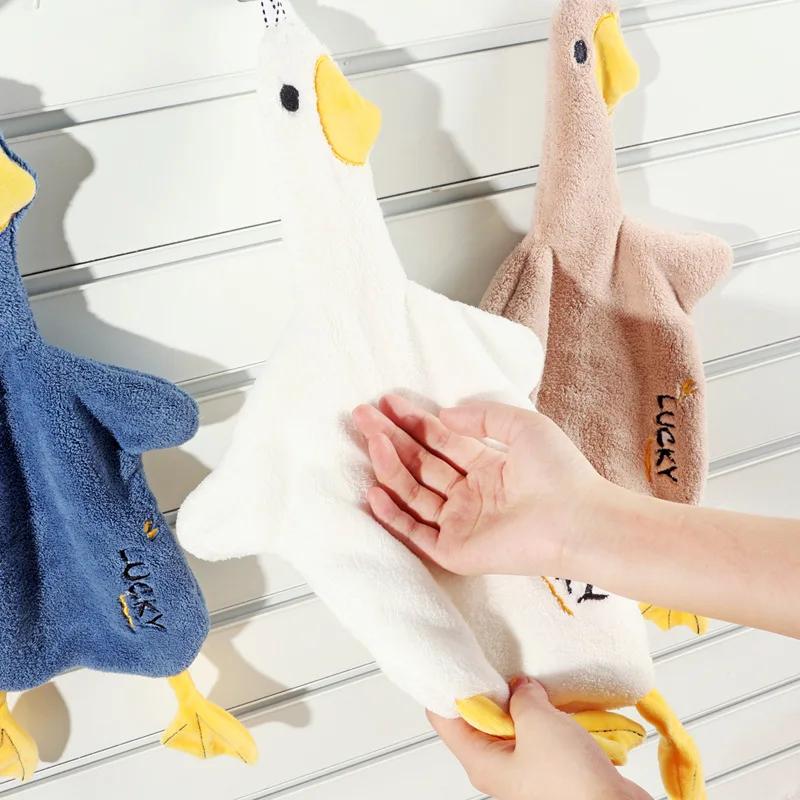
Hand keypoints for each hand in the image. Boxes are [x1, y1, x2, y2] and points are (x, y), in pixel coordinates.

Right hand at [352, 395, 606, 577]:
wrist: (577, 519)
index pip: (441, 442)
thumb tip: (445, 414)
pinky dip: (393, 515)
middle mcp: (470, 495)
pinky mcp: (455, 551)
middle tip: (363, 415)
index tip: (388, 402)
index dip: (414, 421)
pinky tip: (376, 490)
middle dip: (392, 439)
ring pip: (414, 493)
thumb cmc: (560, 473)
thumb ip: (483, 416)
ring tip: (372, 441)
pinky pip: (415, 533)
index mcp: (487, 468)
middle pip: (421, 464)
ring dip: (390, 467)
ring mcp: (461, 523)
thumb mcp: (524, 426)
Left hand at [429, 678, 651, 799]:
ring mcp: (524, 768)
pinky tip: (557, 700)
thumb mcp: (537, 722)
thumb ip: (522, 695)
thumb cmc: (572, 783)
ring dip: (525, 702)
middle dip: (493, 689)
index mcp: (481, 761)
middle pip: (479, 718)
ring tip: (533, 679)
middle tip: (501, 663)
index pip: (444, 718)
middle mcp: (497, 767)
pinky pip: (540, 734)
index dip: (448, 687)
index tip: (459, 659)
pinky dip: (547, 716)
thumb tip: (522, 686)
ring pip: (513, 724)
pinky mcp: (549, 768)